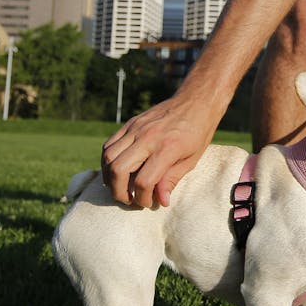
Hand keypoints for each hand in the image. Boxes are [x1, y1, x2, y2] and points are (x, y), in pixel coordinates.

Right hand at [101, 95, 215, 207]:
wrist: (195, 102)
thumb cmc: (197, 133)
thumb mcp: (191, 160)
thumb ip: (172, 180)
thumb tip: (161, 201)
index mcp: (167, 148)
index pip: (143, 181)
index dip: (142, 198)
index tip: (148, 203)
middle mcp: (147, 137)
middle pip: (118, 170)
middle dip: (119, 192)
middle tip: (128, 200)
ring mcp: (136, 128)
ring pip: (108, 157)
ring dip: (109, 177)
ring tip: (120, 187)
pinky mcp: (130, 123)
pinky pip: (109, 144)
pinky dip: (108, 161)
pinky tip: (117, 170)